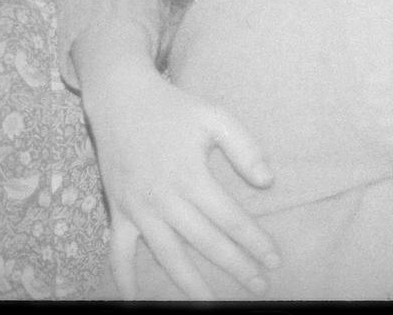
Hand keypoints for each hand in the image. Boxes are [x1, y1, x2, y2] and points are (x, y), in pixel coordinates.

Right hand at [82, 69, 279, 298]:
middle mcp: (165, 198)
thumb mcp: (215, 118)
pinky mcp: (118, 210)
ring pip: (167, 255)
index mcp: (192, 177)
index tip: (274, 260)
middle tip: (260, 287)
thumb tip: (268, 182)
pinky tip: (134, 299)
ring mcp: (138, 208)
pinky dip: (124, 276)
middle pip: (206, 242)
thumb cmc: (174, 108)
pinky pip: (118, 250)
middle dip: (235, 266)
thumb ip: (245, 148)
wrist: (121, 98)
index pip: (231, 219)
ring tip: (211, 305)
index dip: (254, 242)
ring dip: (190, 284)